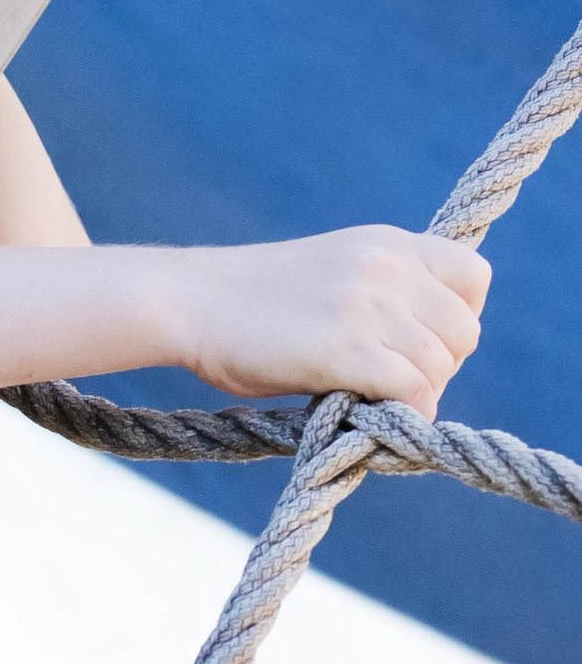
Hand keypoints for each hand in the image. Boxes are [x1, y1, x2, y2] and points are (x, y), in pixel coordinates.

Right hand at [172, 228, 487, 418]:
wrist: (188, 301)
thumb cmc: (247, 301)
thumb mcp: (331, 270)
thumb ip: (380, 291)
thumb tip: (422, 345)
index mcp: (388, 243)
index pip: (474, 278)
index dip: (459, 320)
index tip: (422, 344)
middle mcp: (388, 267)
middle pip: (463, 333)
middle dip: (439, 368)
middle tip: (393, 386)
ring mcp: (370, 306)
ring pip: (439, 367)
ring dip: (416, 397)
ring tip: (374, 405)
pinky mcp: (347, 350)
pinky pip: (411, 392)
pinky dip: (404, 415)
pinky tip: (372, 420)